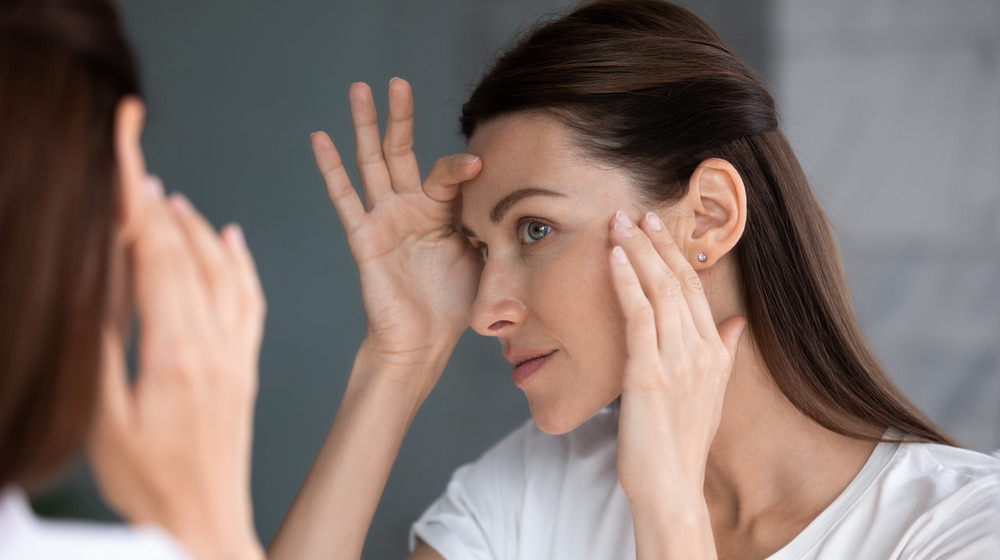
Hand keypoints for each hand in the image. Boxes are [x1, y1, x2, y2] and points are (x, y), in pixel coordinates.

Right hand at [88, 177, 265, 559]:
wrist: (204, 523)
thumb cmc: (149, 485)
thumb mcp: (104, 422)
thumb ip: (101, 351)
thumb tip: (96, 288)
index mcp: (175, 353)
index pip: (155, 259)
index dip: (138, 206)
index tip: (126, 163)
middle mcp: (214, 346)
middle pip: (187, 257)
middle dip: (158, 206)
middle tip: (138, 166)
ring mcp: (236, 355)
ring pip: (224, 273)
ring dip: (197, 229)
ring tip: (171, 199)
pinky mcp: (245, 367)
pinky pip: (251, 302)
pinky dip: (241, 264)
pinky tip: (233, 241)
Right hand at [312, 79, 482, 376]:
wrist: (425, 341)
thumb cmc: (455, 304)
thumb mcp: (485, 258)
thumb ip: (491, 226)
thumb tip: (519, 203)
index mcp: (441, 211)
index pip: (447, 174)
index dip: (462, 167)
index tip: (480, 164)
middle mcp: (410, 208)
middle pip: (402, 151)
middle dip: (399, 117)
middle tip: (397, 81)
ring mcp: (385, 219)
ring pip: (371, 163)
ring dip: (364, 126)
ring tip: (358, 89)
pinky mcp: (364, 237)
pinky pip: (345, 199)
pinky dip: (331, 169)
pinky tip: (321, 138)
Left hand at [608, 210, 744, 502]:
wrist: (671, 485)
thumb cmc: (682, 443)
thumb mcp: (712, 394)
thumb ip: (725, 352)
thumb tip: (737, 322)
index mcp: (715, 353)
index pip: (694, 289)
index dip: (674, 254)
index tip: (657, 227)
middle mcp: (700, 351)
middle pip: (678, 281)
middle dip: (655, 243)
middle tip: (635, 212)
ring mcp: (676, 360)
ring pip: (658, 290)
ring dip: (636, 251)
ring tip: (619, 223)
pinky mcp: (649, 372)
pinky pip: (637, 315)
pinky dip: (625, 281)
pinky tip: (613, 258)